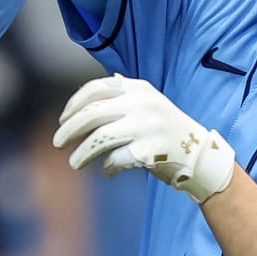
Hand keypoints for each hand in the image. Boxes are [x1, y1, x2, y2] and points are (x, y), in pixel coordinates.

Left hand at [53, 75, 235, 202]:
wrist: (199, 155)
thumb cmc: (167, 130)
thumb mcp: (150, 102)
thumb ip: (126, 94)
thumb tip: (102, 84)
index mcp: (138, 88)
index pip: (95, 89)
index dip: (73, 104)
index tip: (62, 120)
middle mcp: (141, 103)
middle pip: (91, 114)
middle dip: (69, 129)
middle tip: (57, 142)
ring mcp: (146, 127)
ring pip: (99, 138)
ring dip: (82, 153)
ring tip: (74, 163)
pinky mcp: (150, 150)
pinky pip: (116, 159)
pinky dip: (108, 167)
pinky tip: (108, 171)